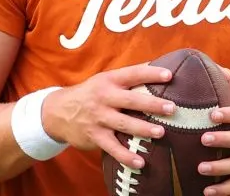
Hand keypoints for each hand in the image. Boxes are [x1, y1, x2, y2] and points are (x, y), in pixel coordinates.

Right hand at [41, 63, 175, 168]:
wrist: (58, 111)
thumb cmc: (91, 93)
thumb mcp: (104, 80)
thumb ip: (128, 77)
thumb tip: (157, 66)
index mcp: (109, 81)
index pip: (133, 74)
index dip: (151, 74)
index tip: (169, 76)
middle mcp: (104, 98)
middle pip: (131, 100)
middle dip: (152, 104)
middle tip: (171, 108)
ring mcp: (99, 118)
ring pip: (124, 124)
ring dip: (143, 129)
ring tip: (161, 133)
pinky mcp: (95, 136)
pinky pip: (113, 148)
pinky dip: (126, 156)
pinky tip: (140, 162)